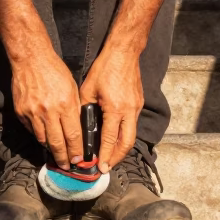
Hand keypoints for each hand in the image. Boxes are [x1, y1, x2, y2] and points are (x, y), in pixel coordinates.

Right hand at [10, 50, 83, 168]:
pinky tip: (44, 137)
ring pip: (42, 139)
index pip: (73, 135)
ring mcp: (33, 113)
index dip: (76, 150)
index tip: (79, 159)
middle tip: (67, 166)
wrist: (30, 59)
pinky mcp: (21, 112)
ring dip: (50, 149)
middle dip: (63, 157)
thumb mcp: (72, 88)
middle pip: (57, 143)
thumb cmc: (54, 71)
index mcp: (65, 104)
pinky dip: (38, 135)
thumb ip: (74, 109)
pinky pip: (31, 130)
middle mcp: (49, 111)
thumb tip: (76, 129)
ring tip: (56, 155)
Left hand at [80, 48, 143, 171]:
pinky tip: (116, 139)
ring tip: (111, 157)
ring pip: (131, 135)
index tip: (101, 166)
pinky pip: (132, 125)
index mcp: (115, 108)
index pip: (109, 138)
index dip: (105, 155)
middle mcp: (128, 110)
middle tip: (107, 167)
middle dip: (117, 157)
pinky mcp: (138, 103)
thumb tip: (82, 126)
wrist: (124, 53)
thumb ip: (85, 109)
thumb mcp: (87, 89)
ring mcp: (136, 107)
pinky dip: (124, 136)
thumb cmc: (104, 69)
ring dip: (122, 148)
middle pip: (127, 143)